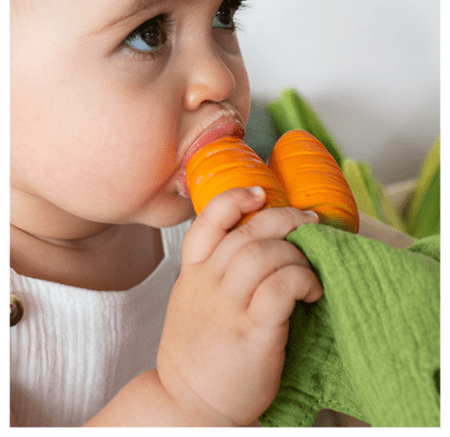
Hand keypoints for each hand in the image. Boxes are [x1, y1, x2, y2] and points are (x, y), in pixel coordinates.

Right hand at [157, 187, 322, 425]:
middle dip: (285, 218)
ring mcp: (228, 306)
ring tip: (309, 269)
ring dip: (297, 254)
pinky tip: (312, 291)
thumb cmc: (198, 352)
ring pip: (266, 254)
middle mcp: (207, 283)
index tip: (260, 194)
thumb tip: (256, 247)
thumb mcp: (192, 303)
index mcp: (192, 273)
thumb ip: (214, 273)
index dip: (235, 199)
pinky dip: (303, 279)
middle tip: (308, 222)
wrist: (187, 403)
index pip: (207, 221)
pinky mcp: (252, 331)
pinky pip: (281, 286)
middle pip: (249, 231)